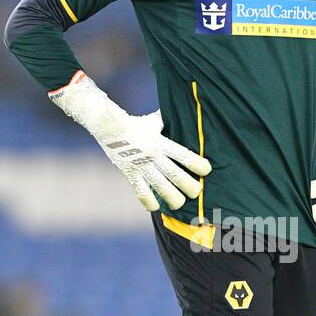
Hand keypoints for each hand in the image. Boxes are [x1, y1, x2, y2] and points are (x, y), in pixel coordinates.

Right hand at [49, 72, 210, 210]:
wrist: (108, 126)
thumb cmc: (135, 124)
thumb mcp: (154, 121)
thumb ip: (168, 121)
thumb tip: (182, 107)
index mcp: (161, 142)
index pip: (183, 154)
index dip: (196, 163)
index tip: (207, 170)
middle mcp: (153, 155)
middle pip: (174, 174)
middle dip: (188, 185)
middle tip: (197, 193)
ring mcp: (141, 166)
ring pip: (159, 186)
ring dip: (172, 197)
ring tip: (180, 205)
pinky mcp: (130, 173)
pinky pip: (140, 191)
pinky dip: (147, 201)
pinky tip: (155, 207)